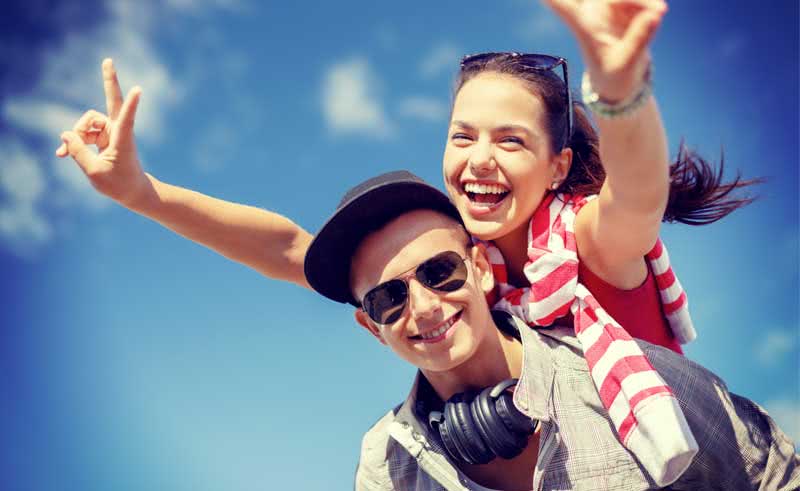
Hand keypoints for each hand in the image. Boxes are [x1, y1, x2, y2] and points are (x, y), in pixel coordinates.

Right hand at [56, 59, 148, 205]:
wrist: (132, 191)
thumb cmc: (119, 184)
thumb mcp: (94, 172)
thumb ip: (78, 152)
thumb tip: (66, 134)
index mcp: (123, 138)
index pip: (126, 118)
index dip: (131, 104)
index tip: (139, 89)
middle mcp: (118, 130)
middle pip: (112, 101)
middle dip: (109, 81)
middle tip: (108, 60)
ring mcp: (111, 132)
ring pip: (87, 123)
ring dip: (76, 135)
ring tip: (67, 154)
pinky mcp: (104, 137)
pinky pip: (83, 133)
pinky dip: (73, 142)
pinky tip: (61, 154)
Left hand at [543, 0, 666, 100]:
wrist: (620, 81)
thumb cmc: (615, 76)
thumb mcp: (626, 63)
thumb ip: (638, 39)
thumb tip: (655, 14)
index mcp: (584, 24)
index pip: (562, 4)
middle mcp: (593, 10)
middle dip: (634, 0)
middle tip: (656, 9)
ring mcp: (610, 6)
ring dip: (645, 1)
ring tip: (659, 14)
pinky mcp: (625, 5)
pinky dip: (650, 4)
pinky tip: (654, 17)